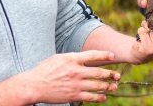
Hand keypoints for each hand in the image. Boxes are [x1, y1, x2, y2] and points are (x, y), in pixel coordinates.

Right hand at [0, 51, 119, 104]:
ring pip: (96, 85)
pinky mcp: (73, 95)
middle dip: (110, 74)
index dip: (104, 55)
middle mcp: (75, 71)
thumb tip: (85, 58)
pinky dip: (98, 97)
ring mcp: (75, 84)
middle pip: (98, 72)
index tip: (112, 56)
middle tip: (117, 75)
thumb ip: (72, 58)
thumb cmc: (45, 70)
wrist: (34, 85)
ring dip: (107, 86)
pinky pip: (90, 97)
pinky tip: (103, 97)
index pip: (92, 55)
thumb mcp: (58, 58)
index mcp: (71, 59)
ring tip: (114, 86)